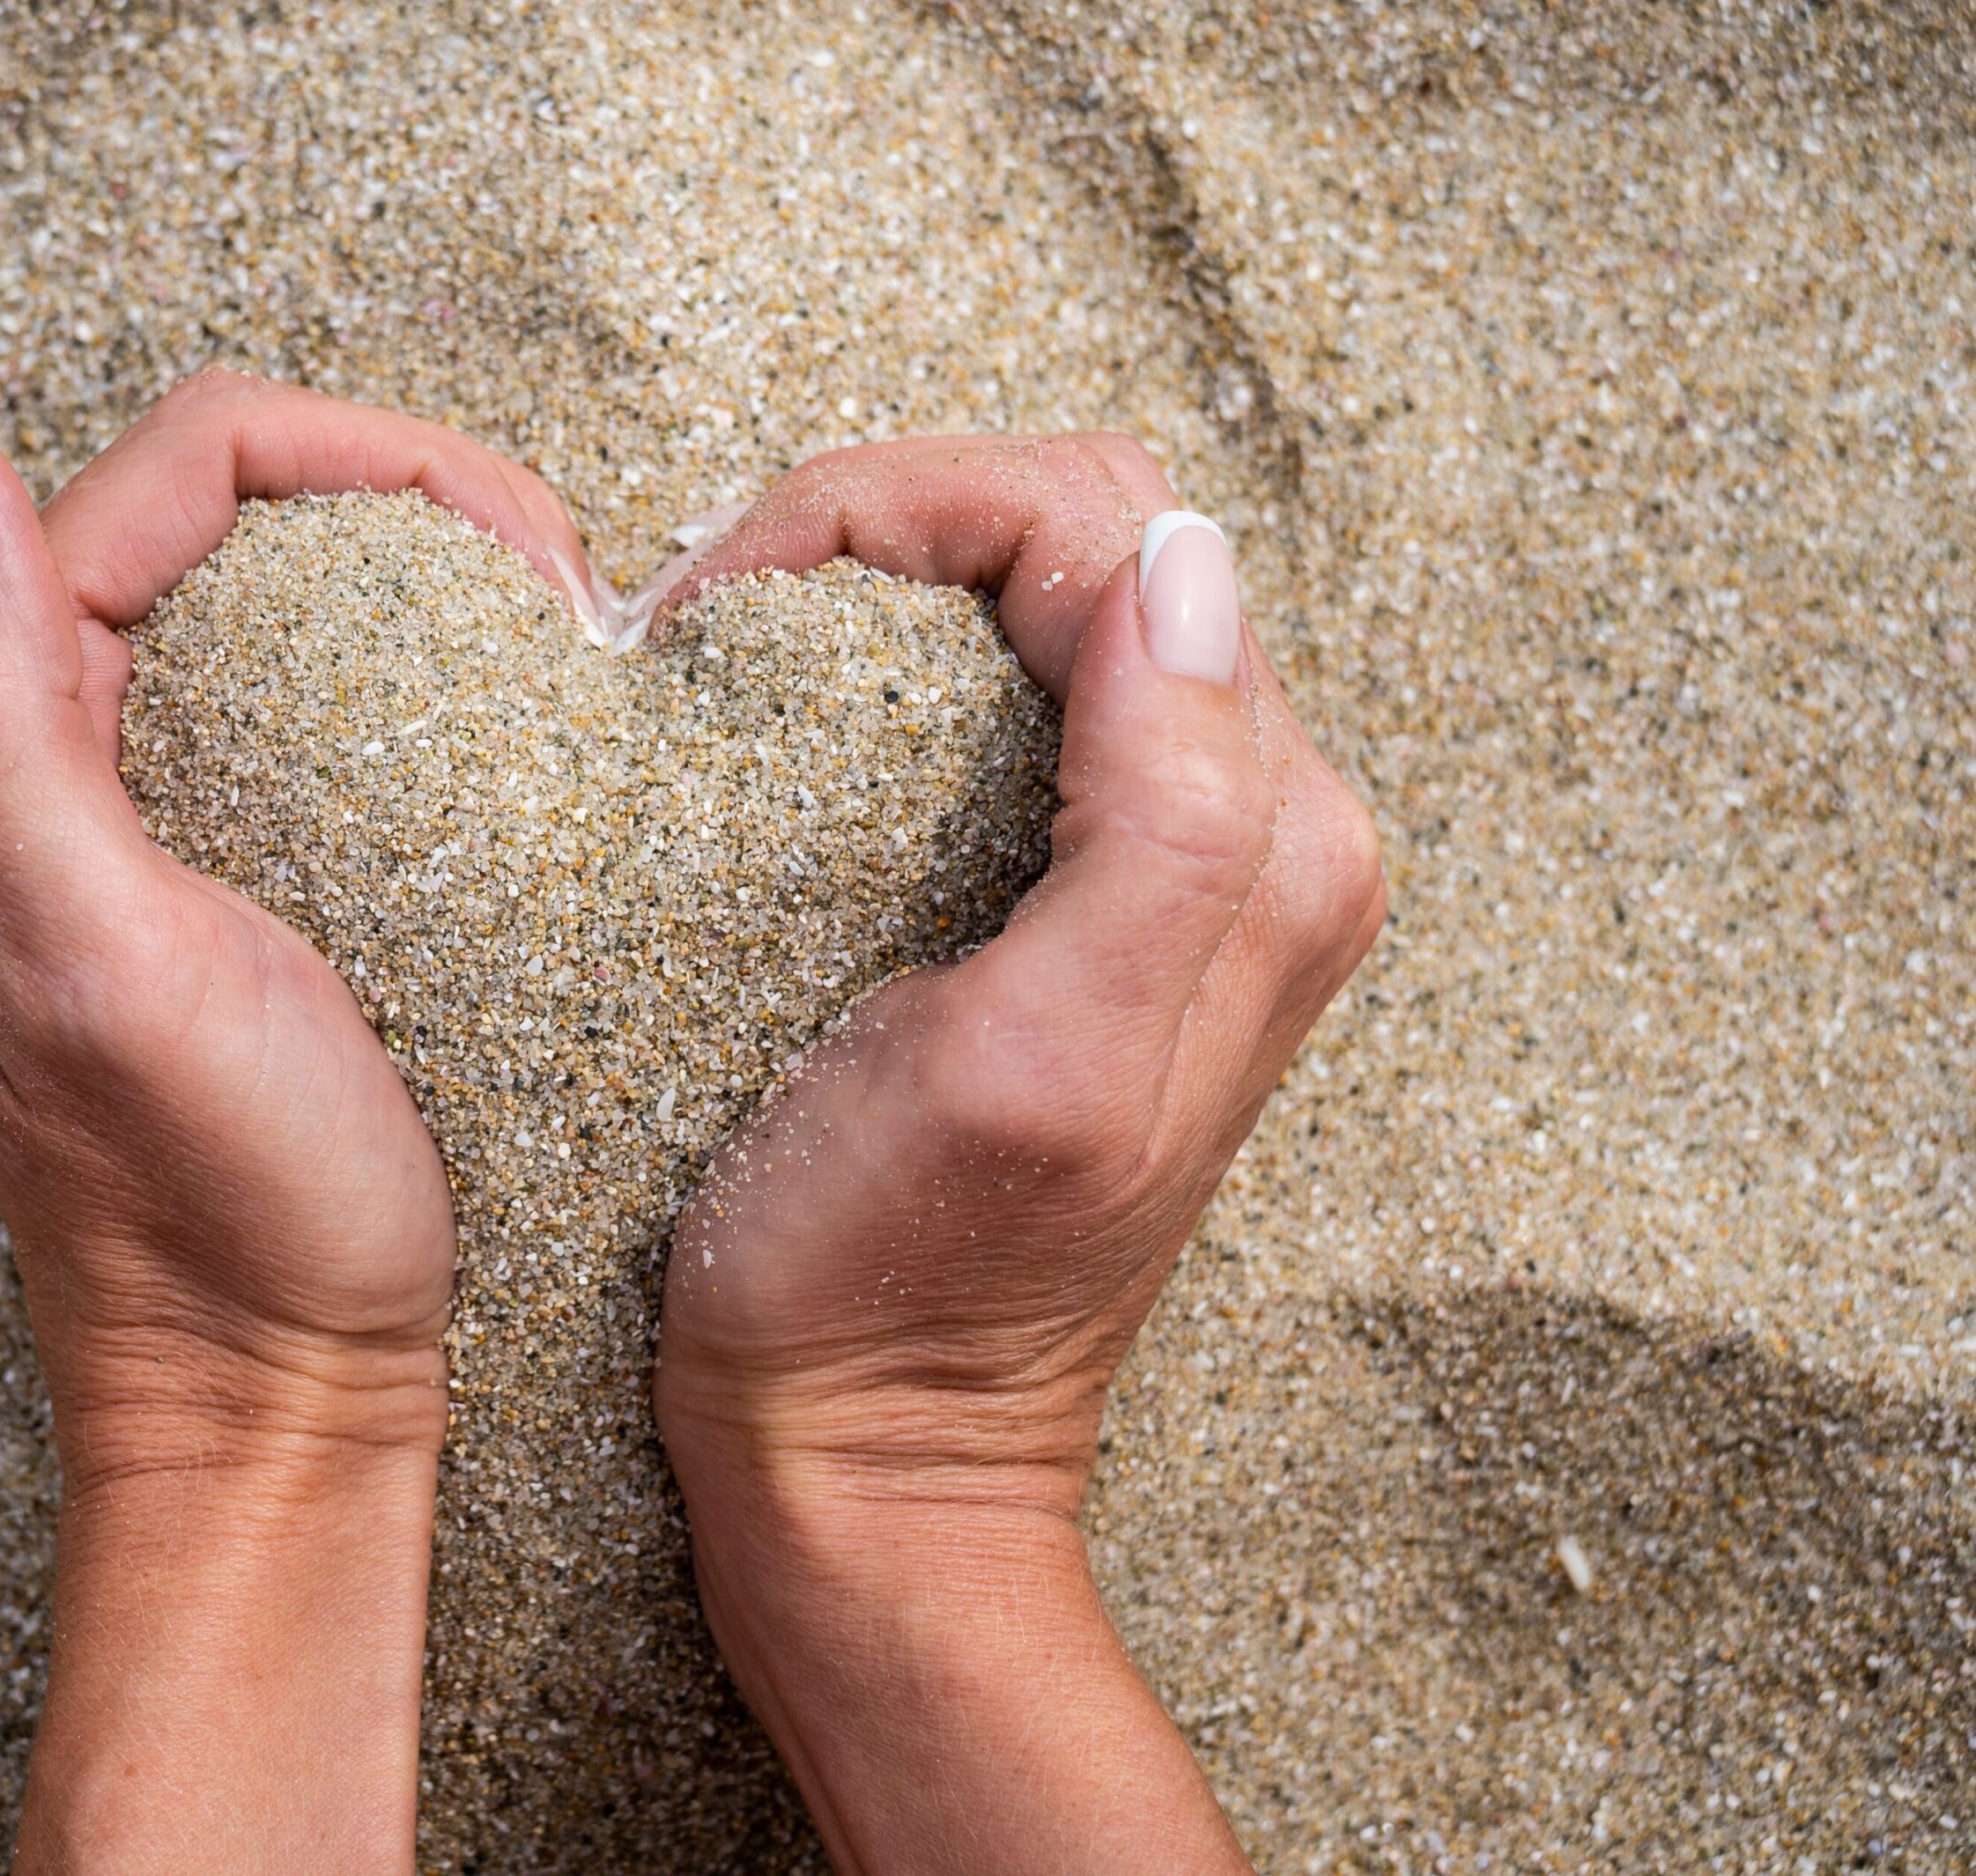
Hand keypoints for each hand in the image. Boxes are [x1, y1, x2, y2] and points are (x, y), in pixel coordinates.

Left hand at [0, 370, 608, 1873]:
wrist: (271, 1400)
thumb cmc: (213, 1209)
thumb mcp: (100, 961)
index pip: (184, 462)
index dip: (373, 462)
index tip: (533, 563)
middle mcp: (24, 728)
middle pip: (226, 497)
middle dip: (411, 498)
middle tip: (564, 605)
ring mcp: (118, 791)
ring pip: (271, 579)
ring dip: (423, 573)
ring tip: (557, 651)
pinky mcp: (205, 854)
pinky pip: (302, 684)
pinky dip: (412, 668)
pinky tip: (500, 727)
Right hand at [645, 437, 1385, 1874]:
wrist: (870, 1463)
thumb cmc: (896, 1290)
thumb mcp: (1033, 1066)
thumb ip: (1166, 817)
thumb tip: (1181, 563)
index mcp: (1268, 840)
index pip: (1104, 523)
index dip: (895, 511)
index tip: (722, 602)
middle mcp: (1259, 828)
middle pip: (1091, 532)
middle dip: (887, 522)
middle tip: (707, 613)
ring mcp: (1180, 862)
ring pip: (1049, 592)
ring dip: (882, 580)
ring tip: (723, 648)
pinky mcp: (1091, 899)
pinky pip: (1017, 690)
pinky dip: (893, 657)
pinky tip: (786, 719)